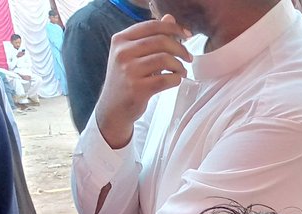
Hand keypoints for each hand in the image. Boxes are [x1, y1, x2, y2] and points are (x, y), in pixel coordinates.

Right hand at [94, 15, 191, 148]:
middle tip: (188, 57)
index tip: (186, 35)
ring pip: (165, 59)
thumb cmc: (126, 79)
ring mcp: (129, 71)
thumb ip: (151, 36)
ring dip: (179, 65)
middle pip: (161, 41)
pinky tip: (175, 80)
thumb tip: (170, 18)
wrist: (114, 108)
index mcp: (121, 40)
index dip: (173, 28)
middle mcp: (122, 53)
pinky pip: (166, 79)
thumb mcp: (132, 54)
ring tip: (182, 71)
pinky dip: (176, 79)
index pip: (152, 26)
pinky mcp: (138, 89)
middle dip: (180, 49)